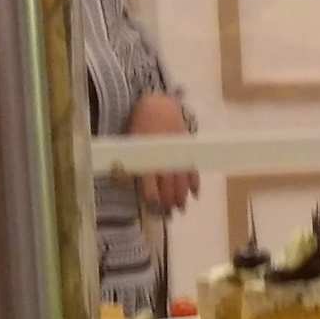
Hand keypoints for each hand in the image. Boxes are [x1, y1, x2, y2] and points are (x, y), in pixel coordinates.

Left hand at [124, 90, 198, 213]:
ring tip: (181, 208)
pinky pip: (192, 170)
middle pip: (168, 184)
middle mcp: (164, 158)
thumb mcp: (130, 141)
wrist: (158, 105)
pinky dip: (195, 182)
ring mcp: (177, 155)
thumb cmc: (139, 124)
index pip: (150, 181)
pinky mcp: (186, 150)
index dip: (152, 196)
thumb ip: (129, 160)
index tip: (153, 207)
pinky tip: (195, 194)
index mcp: (147, 156)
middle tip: (169, 213)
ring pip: (181, 180)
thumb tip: (123, 179)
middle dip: (169, 200)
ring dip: (181, 195)